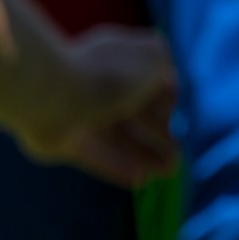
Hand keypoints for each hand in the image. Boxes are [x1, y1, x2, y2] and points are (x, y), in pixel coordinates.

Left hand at [17, 26, 176, 188]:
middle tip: (177, 156)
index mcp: (119, 59)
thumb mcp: (156, 60)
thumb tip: (167, 96)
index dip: (167, 104)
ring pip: (119, 138)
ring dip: (144, 154)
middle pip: (135, 114)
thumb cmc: (111, 74)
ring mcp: (82, 114)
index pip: (147, 82)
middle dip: (158, 135)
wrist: (57, 96)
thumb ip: (166, 72)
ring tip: (167, 172)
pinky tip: (139, 180)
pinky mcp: (66, 142)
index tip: (182, 122)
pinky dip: (118, 167)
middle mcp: (100, 85)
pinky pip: (98, 156)